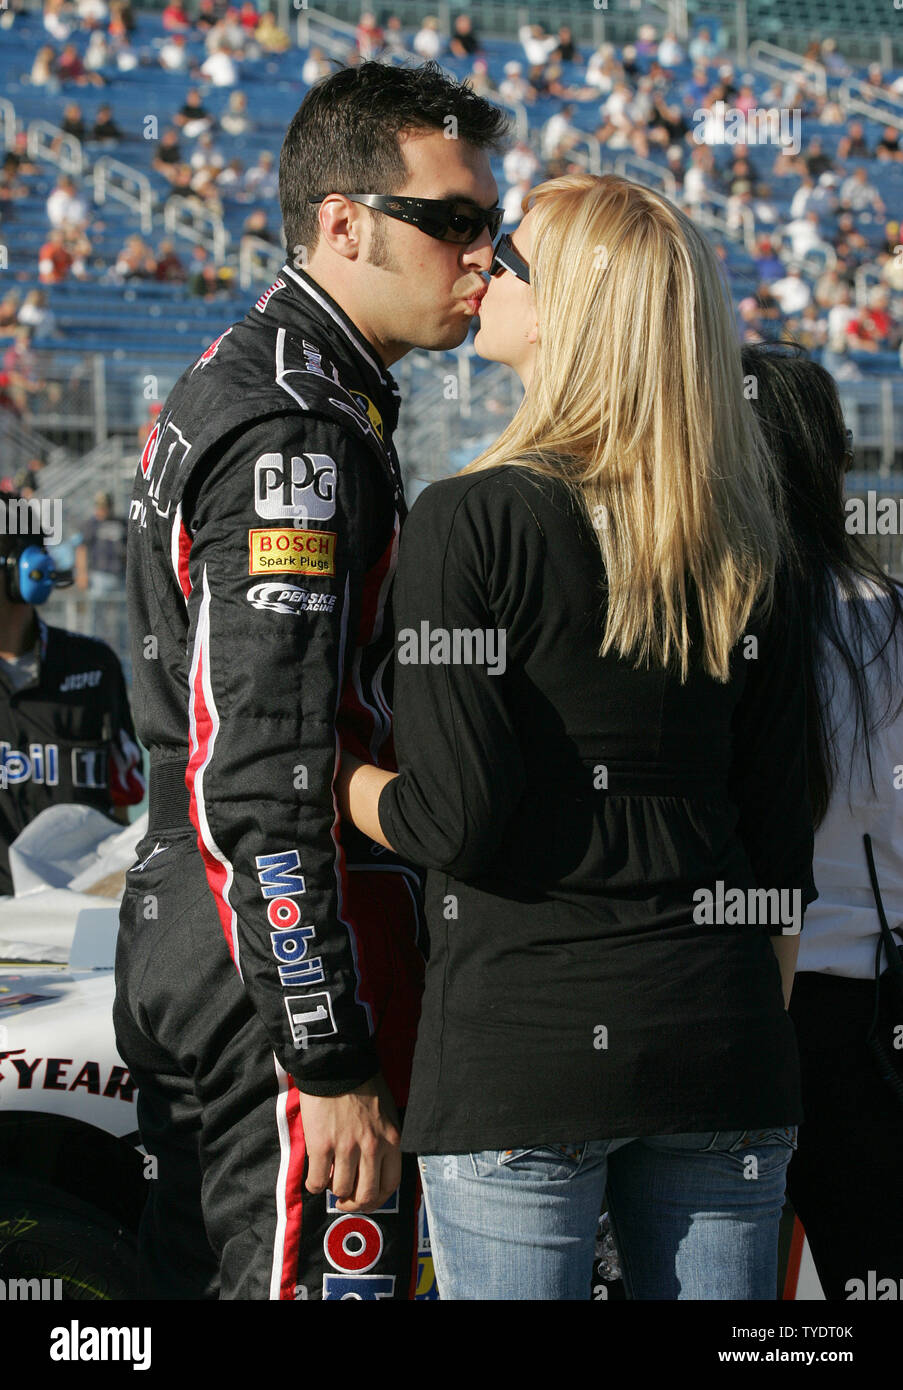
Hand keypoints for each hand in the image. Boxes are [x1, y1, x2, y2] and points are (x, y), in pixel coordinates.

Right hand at [299, 1072, 401, 1213]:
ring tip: (329, 1179)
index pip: (391, 1184)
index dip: (377, 1198)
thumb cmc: (361, 1084)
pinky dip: (314, 1185)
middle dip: (354, 1203)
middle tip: (344, 1200)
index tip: (366, 1199)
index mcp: (391, 1139)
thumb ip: (382, 1139)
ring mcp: (346, 1148)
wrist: (335, 1064)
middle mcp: (372, 1148)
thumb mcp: (384, 1112)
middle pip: (367, 1195)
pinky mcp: (322, 1146)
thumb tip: (371, 1166)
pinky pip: (317, 1181)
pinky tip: (314, 1177)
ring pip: (341, 1190)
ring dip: (333, 1190)